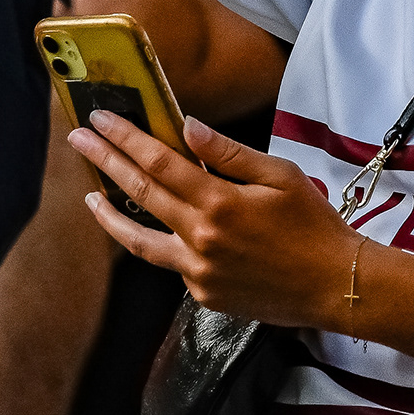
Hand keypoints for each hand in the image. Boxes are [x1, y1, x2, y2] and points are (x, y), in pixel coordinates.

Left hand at [73, 112, 359, 327]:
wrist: (334, 285)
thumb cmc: (314, 224)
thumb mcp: (280, 174)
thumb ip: (229, 153)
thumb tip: (188, 127)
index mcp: (220, 203)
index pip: (159, 162)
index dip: (126, 138)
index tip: (100, 120)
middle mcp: (200, 239)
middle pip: (140, 193)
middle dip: (105, 162)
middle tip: (79, 140)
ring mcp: (198, 272)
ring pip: (140, 241)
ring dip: (111, 216)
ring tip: (89, 198)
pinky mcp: (203, 294)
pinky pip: (173, 264)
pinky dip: (161, 243)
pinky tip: (158, 230)